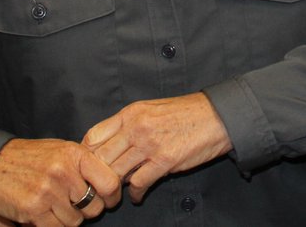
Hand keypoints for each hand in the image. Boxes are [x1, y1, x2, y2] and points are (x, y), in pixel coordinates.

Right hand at [0, 138, 120, 226]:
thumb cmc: (33, 157)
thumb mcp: (63, 150)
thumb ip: (85, 164)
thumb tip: (110, 180)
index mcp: (76, 155)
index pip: (109, 182)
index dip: (113, 196)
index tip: (111, 200)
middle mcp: (64, 173)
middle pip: (94, 206)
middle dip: (89, 210)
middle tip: (78, 205)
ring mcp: (48, 192)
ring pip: (75, 221)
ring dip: (69, 219)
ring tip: (58, 207)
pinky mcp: (32, 210)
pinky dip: (54, 226)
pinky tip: (47, 216)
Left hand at [82, 93, 231, 203]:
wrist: (219, 116)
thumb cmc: (188, 113)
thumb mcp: (153, 109)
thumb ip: (130, 124)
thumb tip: (110, 146)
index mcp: (132, 113)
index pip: (92, 137)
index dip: (86, 156)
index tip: (89, 168)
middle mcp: (137, 127)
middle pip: (100, 159)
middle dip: (97, 177)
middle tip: (100, 187)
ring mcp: (150, 144)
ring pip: (115, 173)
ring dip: (114, 188)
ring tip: (118, 195)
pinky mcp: (165, 160)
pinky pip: (138, 183)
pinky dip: (134, 194)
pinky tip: (137, 196)